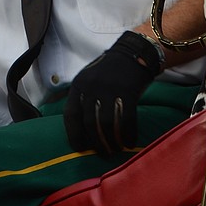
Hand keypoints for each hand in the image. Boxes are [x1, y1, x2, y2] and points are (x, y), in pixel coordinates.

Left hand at [63, 31, 162, 154]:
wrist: (134, 52)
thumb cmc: (111, 71)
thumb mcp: (89, 80)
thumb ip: (83, 99)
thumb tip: (80, 130)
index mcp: (79, 85)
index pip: (71, 115)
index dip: (74, 135)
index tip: (81, 148)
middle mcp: (91, 87)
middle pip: (90, 123)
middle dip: (97, 143)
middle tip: (104, 153)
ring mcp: (110, 88)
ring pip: (108, 124)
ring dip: (112, 141)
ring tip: (116, 149)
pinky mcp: (128, 91)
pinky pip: (126, 119)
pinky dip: (128, 134)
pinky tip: (130, 142)